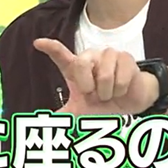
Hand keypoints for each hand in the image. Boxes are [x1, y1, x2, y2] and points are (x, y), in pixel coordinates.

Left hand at [34, 38, 157, 115]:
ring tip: (110, 92)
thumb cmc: (102, 102)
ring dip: (107, 92)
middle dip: (89, 86)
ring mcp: (108, 54)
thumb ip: (65, 115)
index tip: (38, 43)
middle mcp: (90, 57)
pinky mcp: (126, 57)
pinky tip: (122, 89)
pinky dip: (121, 91)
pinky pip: (121, 78)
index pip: (61, 56)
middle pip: (81, 64)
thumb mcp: (81, 111)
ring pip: (104, 76)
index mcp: (76, 67)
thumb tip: (47, 124)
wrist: (129, 102)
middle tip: (95, 94)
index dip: (51, 48)